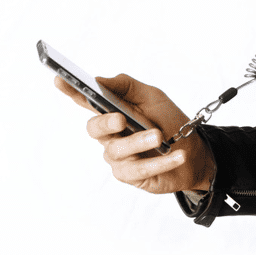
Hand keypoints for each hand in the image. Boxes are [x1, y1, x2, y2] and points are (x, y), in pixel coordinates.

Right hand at [54, 73, 213, 193]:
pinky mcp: (130, 175)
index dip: (71, 92)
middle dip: (106, 123)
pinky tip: (178, 155)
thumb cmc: (170, 121)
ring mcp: (118, 156)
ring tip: (160, 137)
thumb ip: (126, 87)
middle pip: (95, 129)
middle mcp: (110, 135)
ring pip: (118, 150)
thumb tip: (99, 79)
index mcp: (113, 111)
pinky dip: (161, 162)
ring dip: (139, 142)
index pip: (87, 101)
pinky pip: (139, 169)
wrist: (195, 151)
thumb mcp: (153, 97)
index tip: (60, 79)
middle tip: (121, 119)